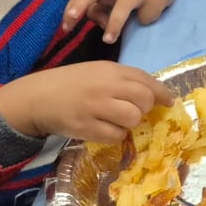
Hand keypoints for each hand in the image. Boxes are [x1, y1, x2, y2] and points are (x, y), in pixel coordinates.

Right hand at [0, 61, 173, 141]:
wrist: (37, 97)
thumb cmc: (72, 83)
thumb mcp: (98, 72)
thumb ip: (124, 79)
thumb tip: (155, 93)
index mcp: (111, 69)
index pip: (146, 79)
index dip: (162, 92)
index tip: (169, 102)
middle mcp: (105, 86)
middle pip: (144, 99)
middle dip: (146, 108)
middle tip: (136, 112)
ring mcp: (94, 107)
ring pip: (133, 118)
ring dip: (131, 123)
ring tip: (118, 120)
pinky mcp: (84, 127)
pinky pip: (115, 136)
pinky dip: (116, 136)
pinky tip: (106, 130)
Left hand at [63, 0, 193, 43]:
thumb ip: (102, 9)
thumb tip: (102, 25)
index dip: (71, 10)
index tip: (66, 28)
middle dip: (80, 4)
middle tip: (69, 22)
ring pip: (122, 7)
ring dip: (113, 24)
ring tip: (108, 40)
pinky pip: (144, 17)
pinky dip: (144, 20)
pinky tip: (150, 13)